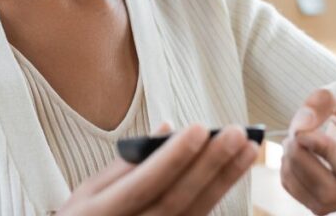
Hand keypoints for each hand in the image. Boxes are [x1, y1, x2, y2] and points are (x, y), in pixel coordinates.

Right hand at [56, 123, 259, 215]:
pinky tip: (232, 171)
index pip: (142, 184)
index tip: (200, 128)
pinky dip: (216, 194)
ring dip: (224, 179)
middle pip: (176, 200)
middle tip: (236, 134)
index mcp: (99, 214)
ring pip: (194, 213)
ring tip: (247, 148)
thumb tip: (166, 129)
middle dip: (209, 165)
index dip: (173, 158)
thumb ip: (126, 162)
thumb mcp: (88, 190)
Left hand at [281, 80, 335, 214]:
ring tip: (292, 141)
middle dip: (302, 163)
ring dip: (294, 171)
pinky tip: (294, 155)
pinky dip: (292, 179)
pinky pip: (312, 202)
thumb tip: (299, 126)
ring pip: (321, 202)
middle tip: (293, 135)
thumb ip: (325, 99)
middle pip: (333, 191)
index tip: (301, 131)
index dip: (323, 154)